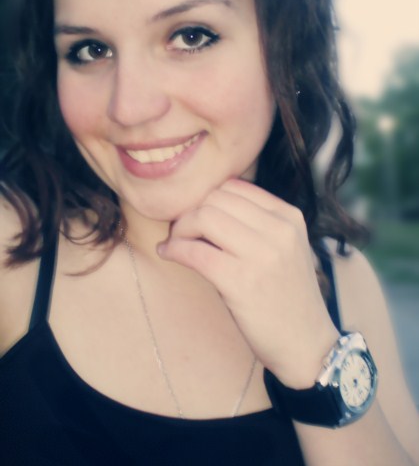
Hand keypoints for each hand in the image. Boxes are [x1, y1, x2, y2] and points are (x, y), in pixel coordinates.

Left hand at [157, 179, 338, 387]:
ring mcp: (262, 255)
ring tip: (175, 243)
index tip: (195, 216)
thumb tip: (205, 205)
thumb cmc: (288, 295)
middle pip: (215, 199)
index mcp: (289, 217)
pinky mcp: (241, 282)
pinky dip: (174, 249)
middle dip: (190, 212)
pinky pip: (195, 252)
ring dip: (180, 229)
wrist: (307, 344)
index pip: (234, 187)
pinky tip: (168, 254)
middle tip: (180, 231)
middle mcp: (279, 230)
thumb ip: (257, 222)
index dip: (207, 198)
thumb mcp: (286, 248)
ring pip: (204, 218)